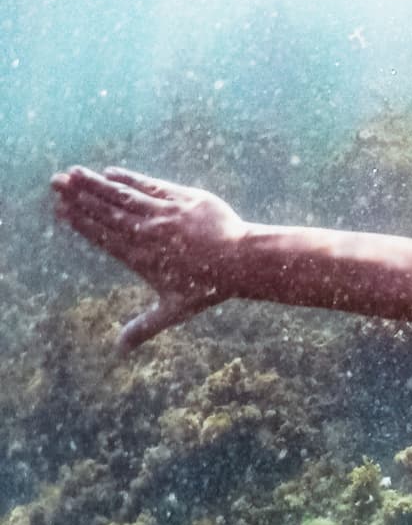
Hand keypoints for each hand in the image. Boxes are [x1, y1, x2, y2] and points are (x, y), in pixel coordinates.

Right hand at [50, 166, 250, 352]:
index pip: (102, 237)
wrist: (243, 262)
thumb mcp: (174, 310)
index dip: (80, 223)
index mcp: (140, 257)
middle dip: (79, 197)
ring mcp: (165, 213)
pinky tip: (111, 172)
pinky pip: (150, 185)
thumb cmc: (209, 288)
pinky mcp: (183, 198)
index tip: (60, 210)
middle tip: (55, 183)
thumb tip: (119, 351)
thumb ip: (143, 327)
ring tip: (73, 173)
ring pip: (124, 195)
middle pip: (107, 212)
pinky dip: (130, 178)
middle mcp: (148, 233)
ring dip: (96, 184)